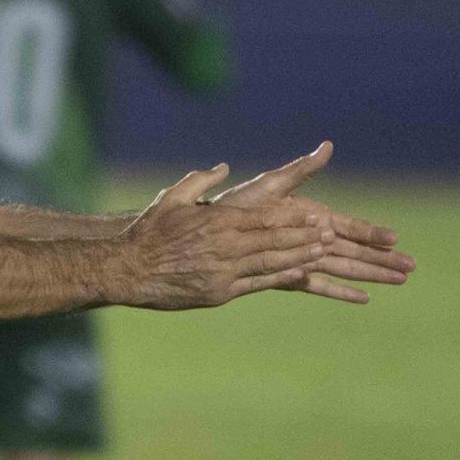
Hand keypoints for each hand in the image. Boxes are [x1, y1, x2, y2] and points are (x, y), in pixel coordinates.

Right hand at [117, 164, 329, 309]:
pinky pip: (258, 284)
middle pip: (274, 240)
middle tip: (330, 232)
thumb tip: (224, 167)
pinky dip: (281, 277)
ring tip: (323, 251)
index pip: (264, 218)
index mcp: (216, 222)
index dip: (293, 218)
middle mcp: (224, 247)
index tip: (315, 214)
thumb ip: (200, 180)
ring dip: (300, 256)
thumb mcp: (171, 197)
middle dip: (305, 236)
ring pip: (271, 263)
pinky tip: (300, 272)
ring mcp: (224, 272)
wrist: (128, 270)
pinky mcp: (220, 293)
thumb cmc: (148, 232)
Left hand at [210, 141, 414, 303]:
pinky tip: (363, 299)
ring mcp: (301, 256)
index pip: (350, 226)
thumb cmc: (237, 203)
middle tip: (411, 269)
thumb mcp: (271, 185)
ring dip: (371, 275)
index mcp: (310, 215)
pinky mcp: (288, 273)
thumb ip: (301, 170)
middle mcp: (311, 236)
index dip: (373, 233)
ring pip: (343, 268)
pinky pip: (318, 286)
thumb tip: (328, 147)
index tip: (397, 240)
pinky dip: (340, 292)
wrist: (209, 231)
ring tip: (398, 282)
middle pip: (354, 251)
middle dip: (383, 259)